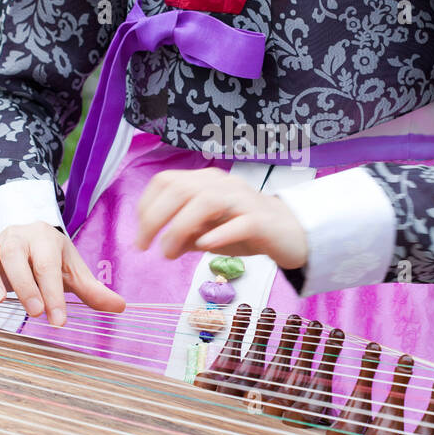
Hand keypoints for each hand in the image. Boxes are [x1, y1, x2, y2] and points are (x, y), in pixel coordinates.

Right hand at [0, 221, 124, 324]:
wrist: (28, 237)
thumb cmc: (52, 259)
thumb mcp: (72, 271)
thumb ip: (92, 290)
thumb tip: (121, 306)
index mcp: (44, 239)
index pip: (47, 264)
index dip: (53, 292)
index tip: (58, 321)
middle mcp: (15, 237)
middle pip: (15, 254)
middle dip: (24, 283)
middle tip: (34, 312)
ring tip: (0, 303)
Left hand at [134, 168, 307, 268]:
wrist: (291, 233)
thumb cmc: (246, 231)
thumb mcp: (208, 234)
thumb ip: (186, 236)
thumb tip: (163, 246)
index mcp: (206, 182)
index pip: (167, 181)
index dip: (147, 206)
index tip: (141, 235)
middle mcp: (223, 184)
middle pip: (180, 188)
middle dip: (155, 218)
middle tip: (145, 246)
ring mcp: (244, 200)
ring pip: (206, 201)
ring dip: (180, 227)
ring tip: (168, 253)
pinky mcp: (262, 220)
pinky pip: (240, 222)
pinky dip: (219, 232)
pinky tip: (205, 246)